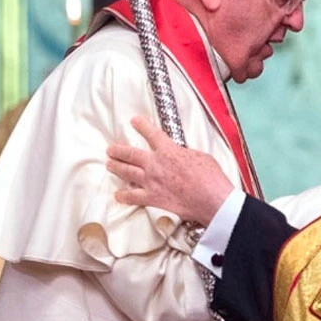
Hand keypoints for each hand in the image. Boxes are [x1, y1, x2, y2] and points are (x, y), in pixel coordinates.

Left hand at [106, 116, 232, 225]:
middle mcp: (155, 164)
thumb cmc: (211, 178)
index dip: (142, 125)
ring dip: (116, 168)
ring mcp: (151, 182)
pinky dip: (124, 196)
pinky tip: (118, 195)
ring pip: (127, 173)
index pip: (151, 134)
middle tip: (111, 149)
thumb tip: (181, 155)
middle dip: (119, 150)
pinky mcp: (152, 198)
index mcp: (169, 151)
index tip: (135, 121)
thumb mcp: (200, 156)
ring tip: (109, 165)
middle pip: (131, 154)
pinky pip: (133, 197)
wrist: (211, 199)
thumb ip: (185, 154)